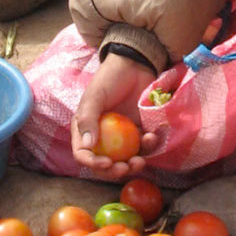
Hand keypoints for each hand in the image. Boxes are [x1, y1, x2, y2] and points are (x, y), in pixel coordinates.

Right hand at [70, 52, 162, 177]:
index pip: (84, 153)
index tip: (107, 163)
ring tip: (140, 161)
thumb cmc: (110, 78)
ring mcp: (122, 136)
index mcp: (86, 128)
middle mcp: (103, 136)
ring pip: (125, 159)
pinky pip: (143, 146)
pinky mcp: (139, 131)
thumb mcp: (95, 96)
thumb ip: (88, 119)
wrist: (135, 64)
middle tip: (125, 167)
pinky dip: (148, 147)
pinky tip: (152, 137)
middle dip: (114, 171)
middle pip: (105, 163)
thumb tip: (87, 146)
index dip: (93, 164)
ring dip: (133, 165)